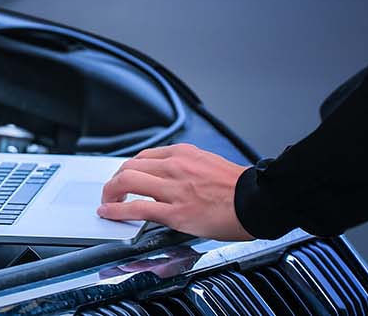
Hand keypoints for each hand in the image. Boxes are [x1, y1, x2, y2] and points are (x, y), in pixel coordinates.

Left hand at [97, 144, 254, 240]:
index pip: (144, 156)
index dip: (129, 169)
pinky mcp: (175, 212)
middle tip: (112, 191)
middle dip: (115, 180)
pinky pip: (136, 208)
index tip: (125, 178)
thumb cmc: (240, 188)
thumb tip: (171, 177)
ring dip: (110, 192)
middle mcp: (175, 167)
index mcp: (184, 154)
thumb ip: (187, 168)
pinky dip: (116, 210)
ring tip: (107, 202)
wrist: (260, 201)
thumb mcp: (209, 165)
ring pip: (127, 181)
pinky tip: (108, 213)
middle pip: (129, 166)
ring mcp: (174, 189)